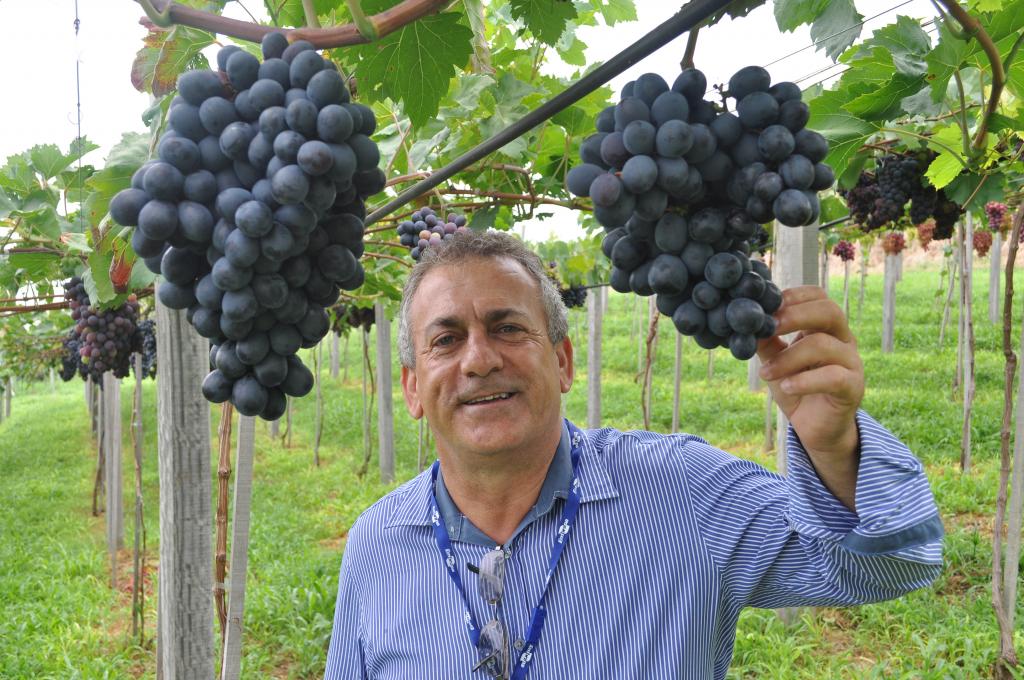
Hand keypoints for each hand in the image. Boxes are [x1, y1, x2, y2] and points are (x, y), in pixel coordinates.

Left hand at [757, 287, 863, 505]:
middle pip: (829, 312)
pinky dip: (804, 381)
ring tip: (765, 373)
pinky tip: (785, 387)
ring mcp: (852, 363)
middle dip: (794, 316)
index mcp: (826, 328)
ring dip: (788, 358)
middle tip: (767, 327)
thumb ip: (764, 341)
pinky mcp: (853, 387)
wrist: (815, 428)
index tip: (767, 305)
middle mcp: (844, 340)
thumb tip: (741, 321)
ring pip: (824, 345)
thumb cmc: (796, 388)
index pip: (819, 297)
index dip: (794, 296)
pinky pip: (833, 377)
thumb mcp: (776, 361)